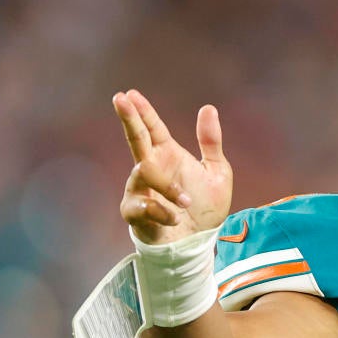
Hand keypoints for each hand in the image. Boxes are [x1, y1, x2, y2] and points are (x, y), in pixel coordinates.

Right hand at [115, 89, 232, 243]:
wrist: (200, 243)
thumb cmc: (205, 208)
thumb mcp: (217, 172)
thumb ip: (211, 142)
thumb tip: (208, 108)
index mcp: (168, 155)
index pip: (152, 128)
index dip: (142, 111)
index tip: (130, 93)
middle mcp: (150, 168)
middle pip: (135, 139)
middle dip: (129, 119)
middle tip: (120, 99)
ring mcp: (140, 190)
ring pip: (142, 173)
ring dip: (167, 186)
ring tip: (186, 201)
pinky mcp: (136, 214)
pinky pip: (141, 206)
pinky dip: (161, 210)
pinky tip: (175, 216)